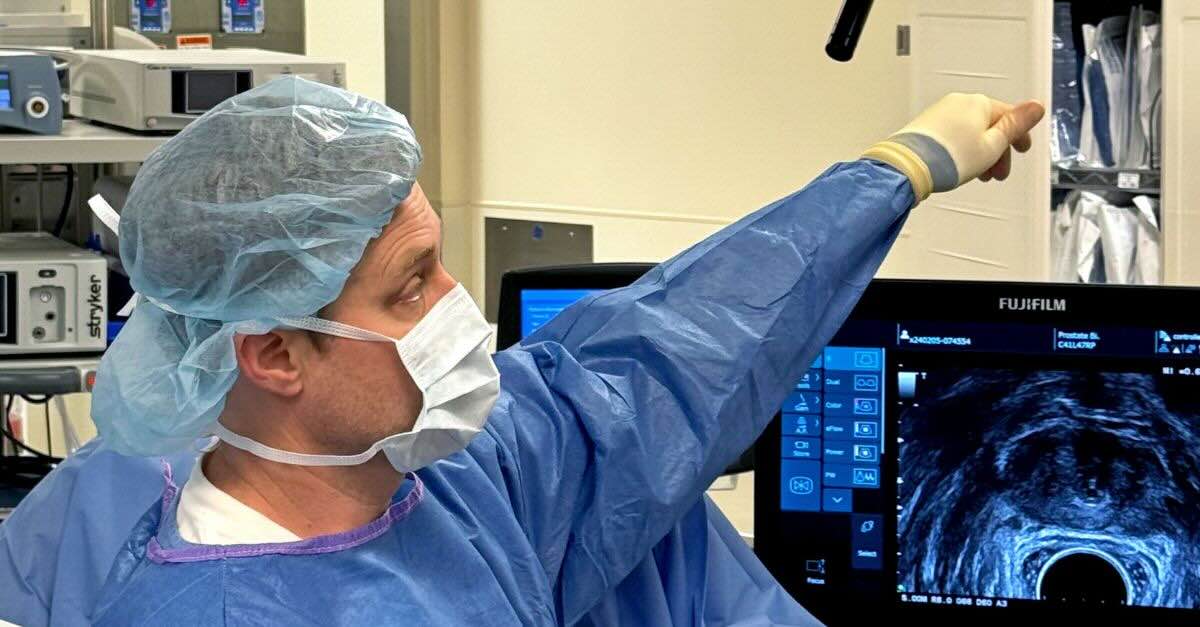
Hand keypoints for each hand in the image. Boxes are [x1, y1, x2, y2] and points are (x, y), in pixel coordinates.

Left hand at [863, 93, 1044, 200]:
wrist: (908, 167)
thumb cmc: (949, 158)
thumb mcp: (993, 145)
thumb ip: (1016, 126)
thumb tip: (1037, 106)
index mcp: (979, 103)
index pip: (1009, 115)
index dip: (1019, 136)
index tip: (1023, 149)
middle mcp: (958, 103)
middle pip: (988, 126)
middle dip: (998, 151)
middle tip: (998, 175)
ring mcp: (939, 114)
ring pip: (970, 133)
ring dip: (980, 154)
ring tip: (979, 176)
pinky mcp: (925, 127)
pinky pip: (952, 137)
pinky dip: (962, 151)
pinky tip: (959, 168)